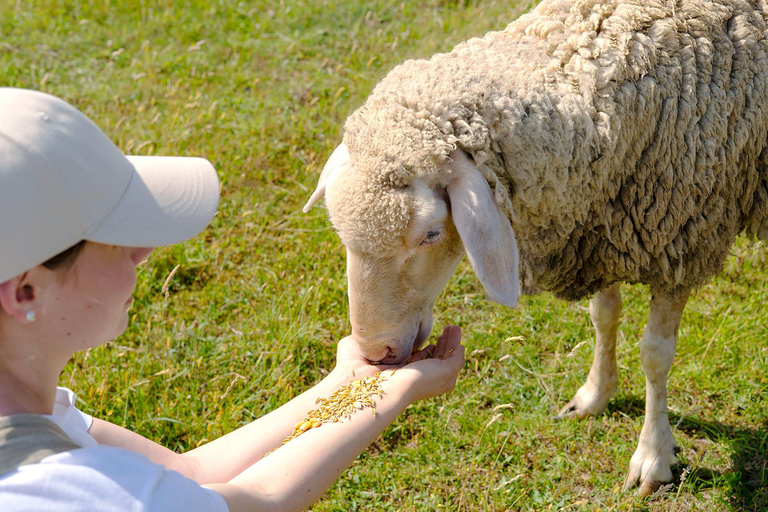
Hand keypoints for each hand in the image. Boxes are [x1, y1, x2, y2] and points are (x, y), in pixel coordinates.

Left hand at [332, 326, 464, 396]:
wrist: (363, 385)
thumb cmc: (353, 370)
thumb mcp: (357, 346)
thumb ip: (364, 339)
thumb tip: (365, 331)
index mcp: (399, 375)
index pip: (417, 363)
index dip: (424, 349)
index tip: (426, 336)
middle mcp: (415, 378)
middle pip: (436, 361)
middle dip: (443, 344)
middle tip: (448, 328)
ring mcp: (429, 378)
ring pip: (448, 361)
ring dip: (453, 344)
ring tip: (455, 328)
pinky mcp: (441, 375)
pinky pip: (456, 363)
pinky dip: (458, 353)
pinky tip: (460, 343)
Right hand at [392, 325, 464, 401]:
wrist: (392, 386)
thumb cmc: (420, 378)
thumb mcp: (445, 370)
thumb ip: (456, 359)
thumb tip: (461, 348)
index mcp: (446, 379)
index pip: (454, 357)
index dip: (456, 342)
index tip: (455, 327)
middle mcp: (435, 376)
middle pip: (445, 355)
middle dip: (449, 340)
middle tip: (451, 326)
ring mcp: (422, 372)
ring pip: (434, 355)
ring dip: (439, 344)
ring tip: (443, 333)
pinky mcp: (410, 367)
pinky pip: (421, 356)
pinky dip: (426, 350)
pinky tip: (430, 345)